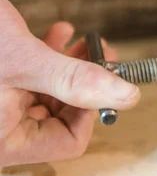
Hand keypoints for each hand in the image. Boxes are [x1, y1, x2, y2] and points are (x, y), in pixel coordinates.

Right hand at [0, 0, 139, 166]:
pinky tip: (56, 33)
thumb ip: (74, 80)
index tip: (104, 78)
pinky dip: (47, 58)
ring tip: (78, 40)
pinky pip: (30, 79)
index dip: (92, 110)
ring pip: (48, 94)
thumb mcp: (24, 61)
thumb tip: (126, 95)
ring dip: (67, 65)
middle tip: (98, 53)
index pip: (68, 142)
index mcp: (3, 140)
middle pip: (61, 116)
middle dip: (82, 81)